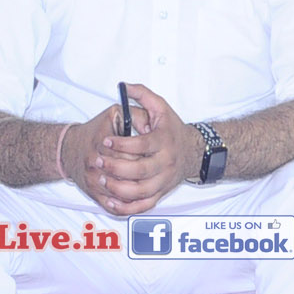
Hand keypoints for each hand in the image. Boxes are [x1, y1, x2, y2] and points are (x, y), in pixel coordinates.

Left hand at [65, 84, 190, 215]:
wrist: (194, 151)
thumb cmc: (172, 130)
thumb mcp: (161, 108)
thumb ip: (143, 94)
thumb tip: (124, 86)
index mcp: (164, 141)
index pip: (143, 145)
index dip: (122, 144)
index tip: (105, 141)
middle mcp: (166, 162)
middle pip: (139, 171)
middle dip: (115, 167)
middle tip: (98, 162)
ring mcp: (164, 180)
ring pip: (140, 191)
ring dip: (118, 188)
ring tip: (101, 179)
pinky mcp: (161, 193)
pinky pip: (144, 205)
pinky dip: (127, 207)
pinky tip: (112, 202)